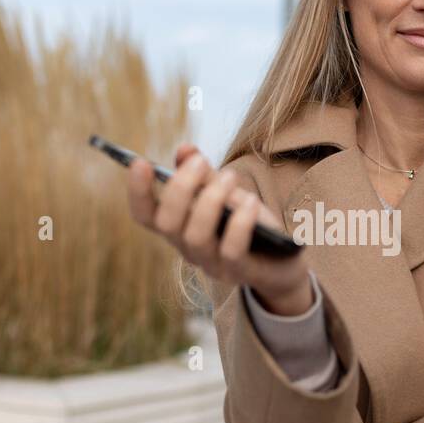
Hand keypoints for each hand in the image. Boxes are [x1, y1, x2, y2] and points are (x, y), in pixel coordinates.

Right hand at [126, 143, 313, 315]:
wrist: (286, 260)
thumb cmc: (252, 223)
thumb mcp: (229, 193)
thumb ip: (205, 175)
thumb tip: (184, 149)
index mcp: (179, 227)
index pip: (145, 215)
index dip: (137, 191)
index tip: (140, 162)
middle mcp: (188, 249)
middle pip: (167, 224)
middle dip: (180, 188)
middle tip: (200, 163)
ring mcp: (212, 265)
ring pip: (196, 237)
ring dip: (210, 201)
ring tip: (230, 177)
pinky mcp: (239, 273)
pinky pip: (231, 250)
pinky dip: (240, 223)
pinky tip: (251, 202)